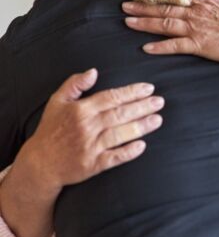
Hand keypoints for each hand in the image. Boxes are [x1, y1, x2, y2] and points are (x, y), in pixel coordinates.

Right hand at [15, 68, 163, 195]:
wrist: (40, 163)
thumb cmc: (51, 130)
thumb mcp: (57, 102)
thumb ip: (74, 84)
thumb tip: (93, 71)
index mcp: (80, 110)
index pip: (111, 97)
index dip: (131, 92)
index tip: (149, 88)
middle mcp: (86, 127)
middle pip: (119, 114)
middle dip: (142, 107)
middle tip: (160, 102)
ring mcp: (90, 147)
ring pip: (119, 134)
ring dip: (140, 127)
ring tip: (158, 120)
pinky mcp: (92, 165)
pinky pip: (113, 158)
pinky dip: (128, 152)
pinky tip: (142, 146)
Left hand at [122, 0, 218, 63]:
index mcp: (205, 5)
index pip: (177, 0)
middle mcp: (197, 15)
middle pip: (165, 10)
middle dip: (143, 8)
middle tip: (124, 7)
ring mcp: (196, 29)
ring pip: (165, 24)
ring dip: (145, 23)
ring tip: (127, 22)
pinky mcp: (200, 45)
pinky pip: (175, 46)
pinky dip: (160, 47)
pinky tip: (146, 48)